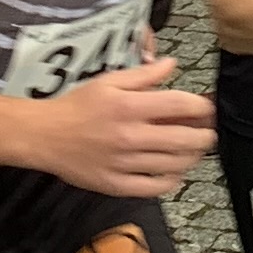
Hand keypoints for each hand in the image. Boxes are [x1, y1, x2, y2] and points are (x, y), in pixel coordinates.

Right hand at [39, 57, 214, 196]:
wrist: (44, 135)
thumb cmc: (78, 106)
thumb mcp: (108, 81)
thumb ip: (143, 74)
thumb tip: (172, 64)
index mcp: (129, 106)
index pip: (179, 104)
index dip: (201, 106)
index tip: (207, 108)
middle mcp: (130, 136)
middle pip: (183, 139)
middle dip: (204, 136)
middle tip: (208, 134)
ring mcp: (124, 163)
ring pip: (173, 165)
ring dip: (192, 157)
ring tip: (195, 151)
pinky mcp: (116, 185)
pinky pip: (154, 188)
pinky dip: (171, 181)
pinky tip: (174, 172)